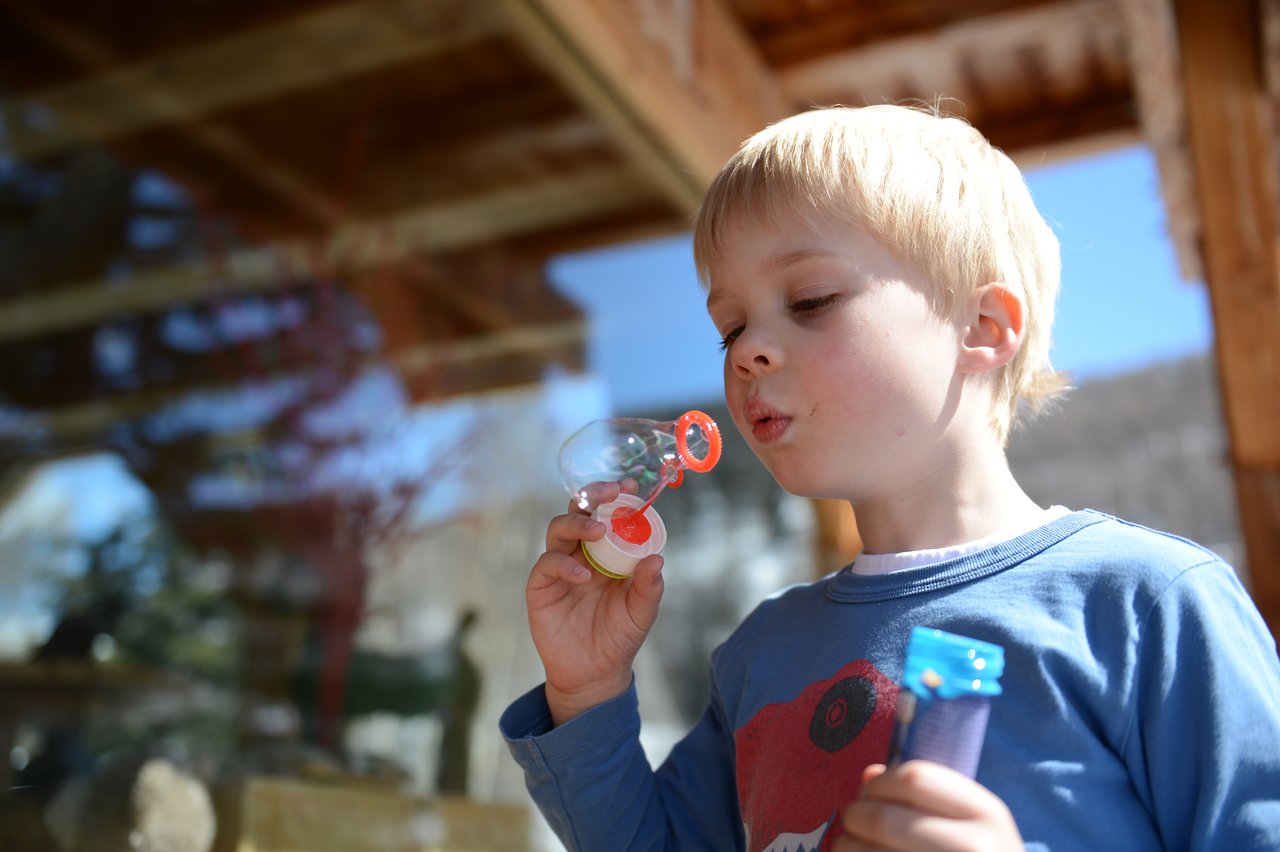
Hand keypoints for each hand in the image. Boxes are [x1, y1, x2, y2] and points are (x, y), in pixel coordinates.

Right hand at [527, 480, 664, 725]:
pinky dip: (565, 565)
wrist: (594, 674)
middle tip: (610, 493)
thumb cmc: (619, 637)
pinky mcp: (541, 587)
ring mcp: (558, 567)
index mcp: (606, 552)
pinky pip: (547, 565)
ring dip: (577, 524)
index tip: (630, 485)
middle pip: (579, 511)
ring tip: (598, 532)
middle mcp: (580, 552)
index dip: (615, 496)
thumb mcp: (641, 612)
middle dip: (592, 496)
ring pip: (558, 529)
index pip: (607, 514)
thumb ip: (648, 587)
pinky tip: (584, 577)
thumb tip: (657, 559)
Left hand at [833, 762, 1023, 851]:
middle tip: (852, 824)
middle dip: (855, 817)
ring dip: (846, 847)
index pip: (915, 778)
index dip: (880, 783)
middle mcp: (976, 846)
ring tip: (850, 848)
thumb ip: (925, 799)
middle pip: (883, 818)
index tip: (870, 794)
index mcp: (987, 813)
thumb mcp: (972, 827)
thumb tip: (869, 777)